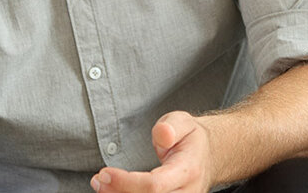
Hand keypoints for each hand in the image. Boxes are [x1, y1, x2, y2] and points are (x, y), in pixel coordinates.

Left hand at [91, 111, 212, 192]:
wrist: (209, 156)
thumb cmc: (191, 139)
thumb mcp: (183, 122)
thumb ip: (172, 126)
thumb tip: (163, 135)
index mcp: (188, 170)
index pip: (154, 186)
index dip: (126, 183)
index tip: (105, 173)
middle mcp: (187, 192)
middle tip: (98, 179)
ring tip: (102, 186)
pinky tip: (114, 191)